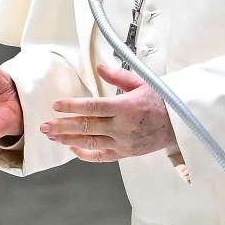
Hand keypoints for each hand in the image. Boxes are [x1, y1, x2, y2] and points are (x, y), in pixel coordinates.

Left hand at [40, 63, 175, 161]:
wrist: (180, 124)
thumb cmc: (162, 101)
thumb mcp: (141, 82)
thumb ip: (118, 75)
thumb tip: (99, 67)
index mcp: (125, 107)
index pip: (92, 107)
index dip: (72, 106)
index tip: (56, 105)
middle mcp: (121, 127)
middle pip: (86, 127)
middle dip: (62, 126)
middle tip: (44, 125)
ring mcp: (122, 143)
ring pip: (90, 142)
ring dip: (68, 139)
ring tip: (52, 136)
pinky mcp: (125, 153)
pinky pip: (101, 157)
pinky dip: (86, 154)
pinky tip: (73, 149)